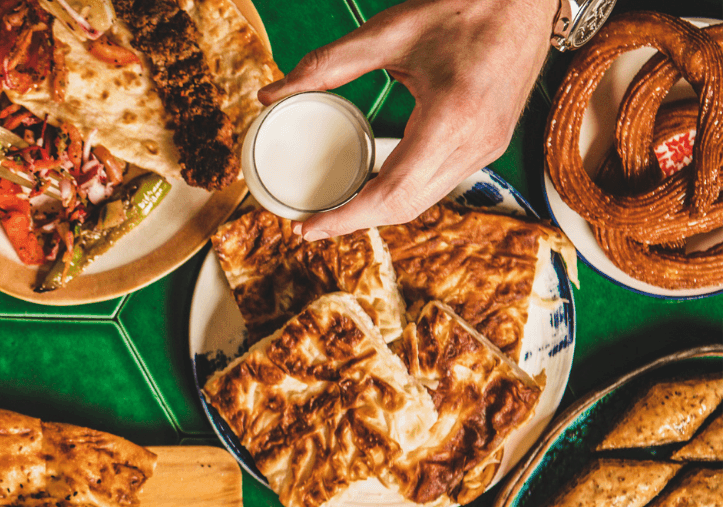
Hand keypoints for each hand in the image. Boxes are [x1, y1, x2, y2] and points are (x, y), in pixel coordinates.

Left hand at [261, 0, 554, 239]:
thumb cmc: (466, 6)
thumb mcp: (390, 32)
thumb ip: (327, 65)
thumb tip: (271, 94)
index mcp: (453, 118)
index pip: (390, 193)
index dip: (344, 218)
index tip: (307, 228)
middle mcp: (476, 143)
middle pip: (405, 207)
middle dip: (354, 222)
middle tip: (310, 226)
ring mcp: (489, 147)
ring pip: (424, 200)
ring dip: (377, 211)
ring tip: (333, 211)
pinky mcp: (491, 144)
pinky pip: (439, 183)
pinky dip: (402, 192)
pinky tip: (372, 188)